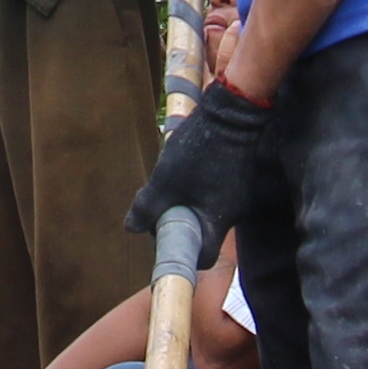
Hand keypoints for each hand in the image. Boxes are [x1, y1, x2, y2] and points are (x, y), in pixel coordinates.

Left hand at [131, 81, 273, 244]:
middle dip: (175, 221)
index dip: (178, 251)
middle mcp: (234, 214)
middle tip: (157, 201)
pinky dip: (194, 189)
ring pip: (203, 211)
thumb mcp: (165, 180)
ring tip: (169, 179)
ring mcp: (237, 196)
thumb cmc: (199, 148)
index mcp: (220, 220)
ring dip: (183, 202)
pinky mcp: (236, 180)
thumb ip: (147, 207)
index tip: (160, 233)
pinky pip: (211, 195)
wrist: (232, 112)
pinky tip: (184, 167)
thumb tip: (130, 228)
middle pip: (200, 232)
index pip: (202, 256)